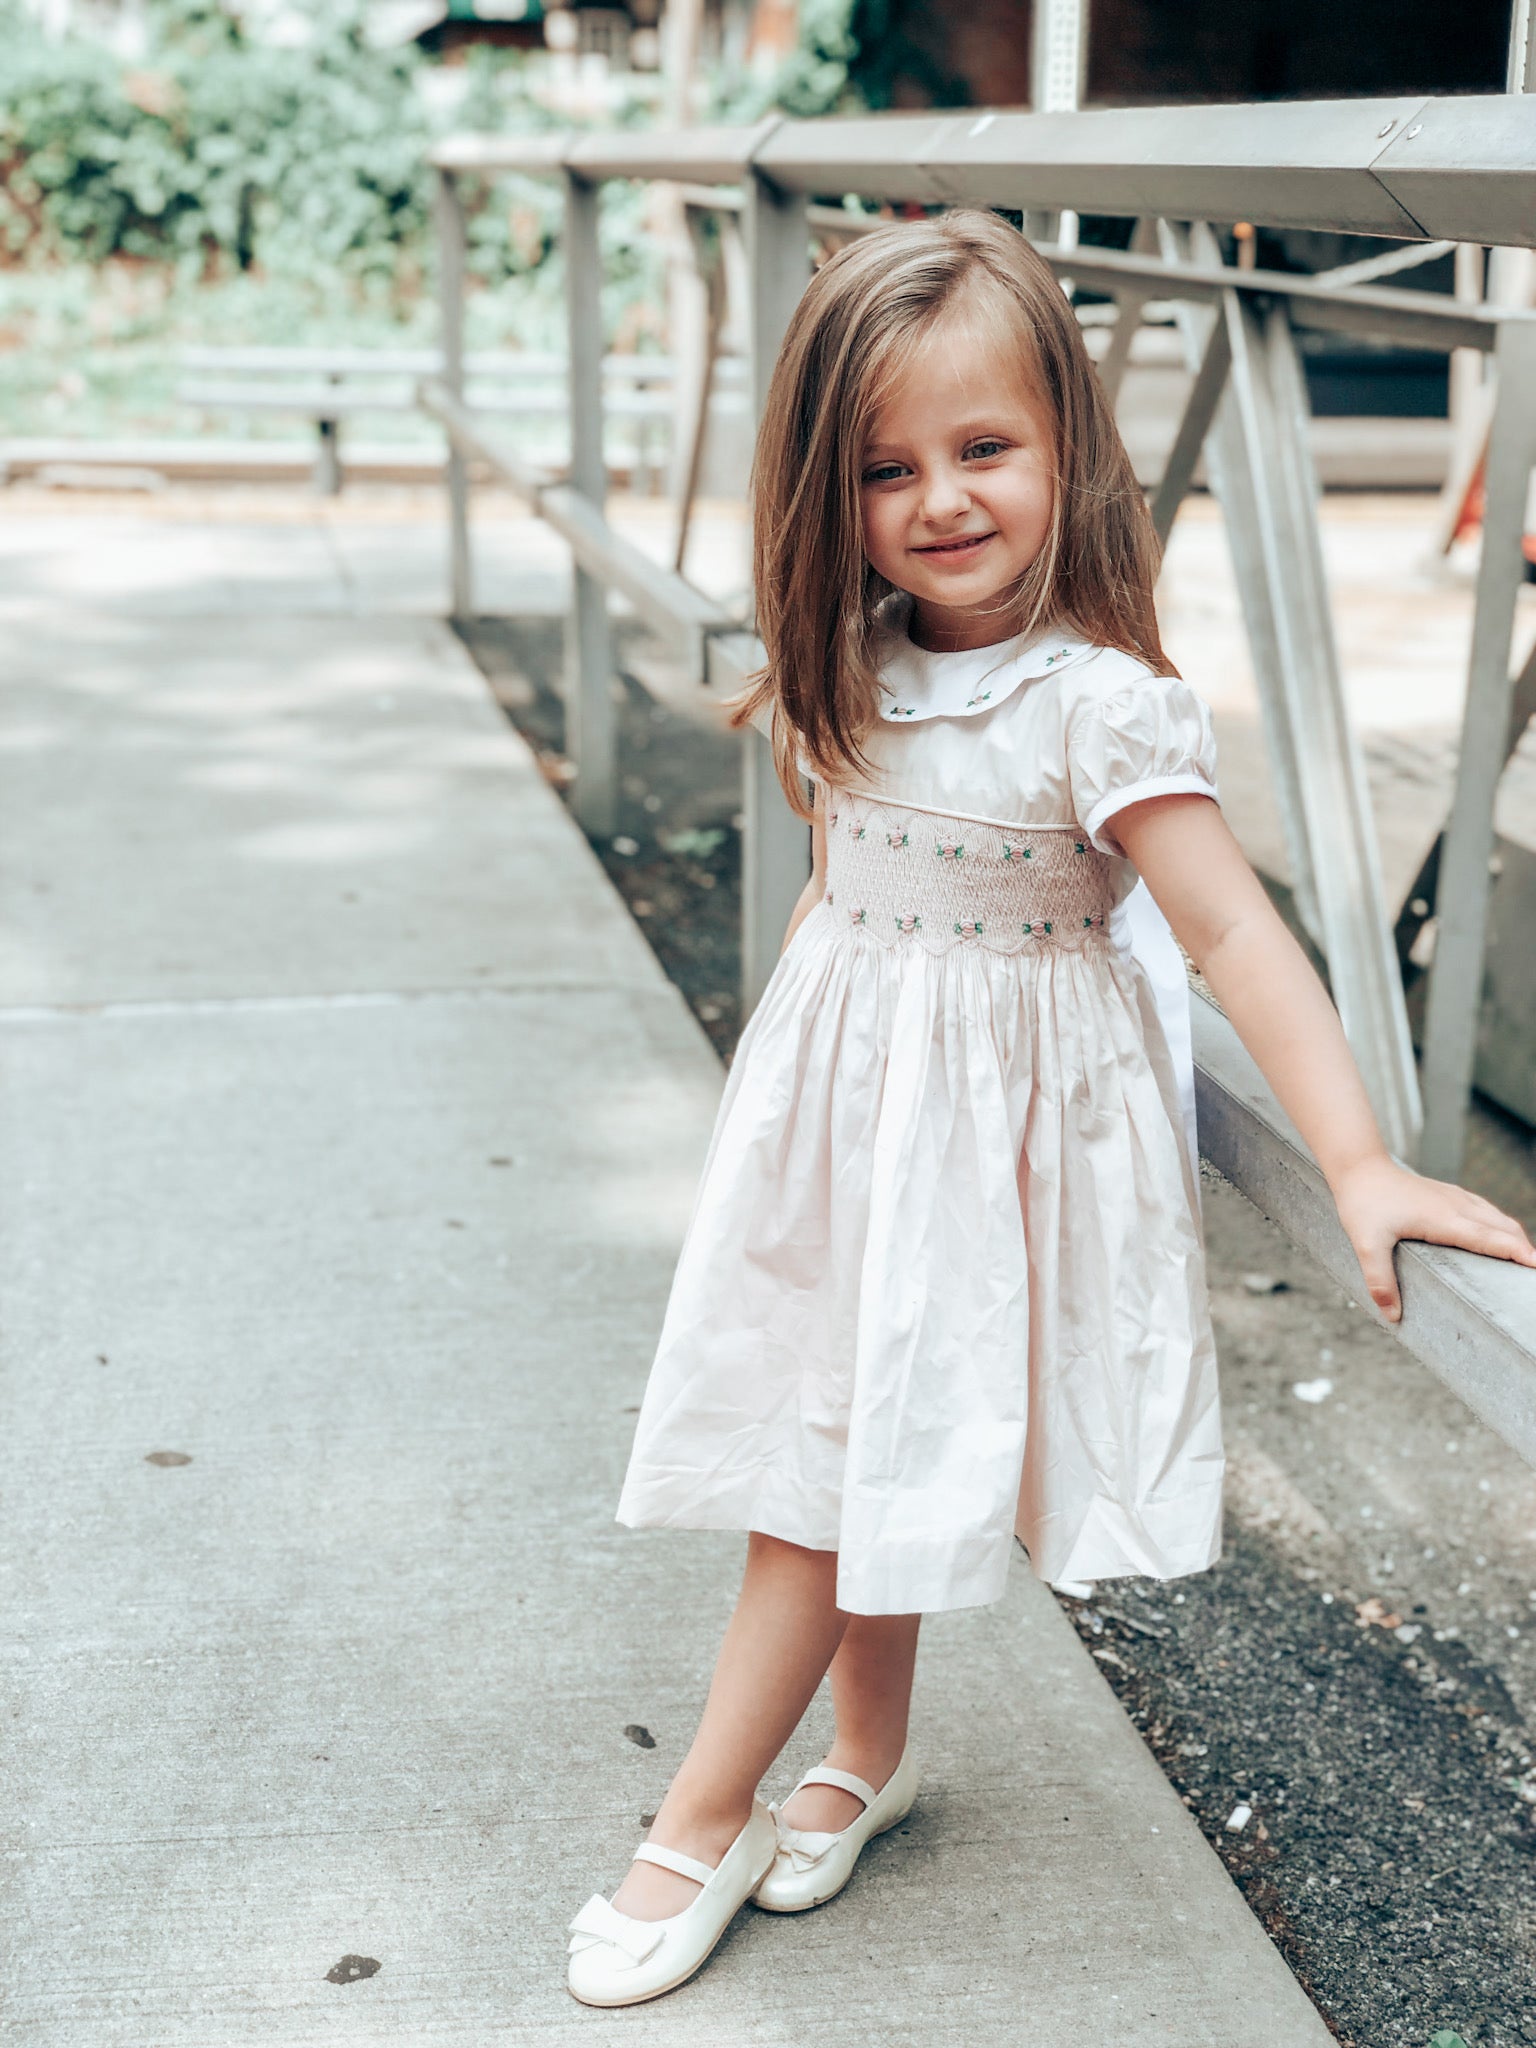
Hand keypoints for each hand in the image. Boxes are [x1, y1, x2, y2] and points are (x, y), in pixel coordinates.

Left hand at [1331, 1154, 1535, 1321]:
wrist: (1359, 1167)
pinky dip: (1501, 1227)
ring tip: (1525, 1262)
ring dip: (1515, 1238)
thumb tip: (1393, 1315)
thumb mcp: (1366, 1245)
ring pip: (1498, 1218)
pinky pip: (1486, 1211)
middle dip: (1525, 1250)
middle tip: (1534, 1273)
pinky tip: (1499, 1237)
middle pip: (1504, 1229)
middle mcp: (1457, 1207)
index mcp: (1445, 1220)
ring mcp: (1455, 1198)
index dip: (1518, 1253)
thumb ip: (1381, 1281)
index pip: (1492, 1239)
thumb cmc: (1364, 1203)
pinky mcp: (1450, 1194)